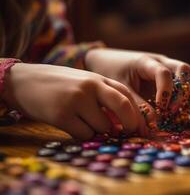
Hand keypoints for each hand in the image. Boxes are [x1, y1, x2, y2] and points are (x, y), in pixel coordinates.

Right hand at [1, 63, 146, 139]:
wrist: (24, 81)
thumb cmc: (60, 84)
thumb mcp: (86, 82)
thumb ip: (105, 96)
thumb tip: (125, 121)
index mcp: (99, 78)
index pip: (127, 96)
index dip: (138, 113)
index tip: (141, 128)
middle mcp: (91, 87)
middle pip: (123, 107)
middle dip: (131, 124)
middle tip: (129, 133)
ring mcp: (76, 100)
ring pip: (103, 127)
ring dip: (99, 131)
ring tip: (85, 122)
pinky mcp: (62, 115)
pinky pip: (85, 135)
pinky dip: (83, 135)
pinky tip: (72, 125)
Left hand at [85, 48, 189, 124]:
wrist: (108, 61)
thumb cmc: (112, 72)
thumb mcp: (121, 89)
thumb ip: (137, 105)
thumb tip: (153, 125)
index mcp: (147, 61)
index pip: (164, 72)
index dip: (166, 91)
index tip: (161, 108)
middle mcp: (163, 62)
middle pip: (184, 69)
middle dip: (184, 91)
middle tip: (174, 110)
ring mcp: (169, 68)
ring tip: (187, 114)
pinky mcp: (172, 77)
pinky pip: (188, 85)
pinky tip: (189, 114)